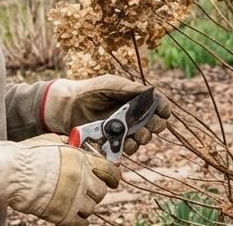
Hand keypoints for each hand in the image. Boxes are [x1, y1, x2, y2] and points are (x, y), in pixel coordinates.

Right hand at [0, 134, 119, 224]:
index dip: (113, 176)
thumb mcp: (50, 141)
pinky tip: (71, 215)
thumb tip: (71, 142)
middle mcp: (82, 178)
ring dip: (84, 206)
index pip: (110, 170)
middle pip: (101, 191)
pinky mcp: (64, 215)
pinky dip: (78, 221)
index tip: (114, 180)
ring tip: (72, 202)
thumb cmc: (27, 156)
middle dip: (94, 192)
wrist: (12, 175)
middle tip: (85, 191)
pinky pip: (82, 223)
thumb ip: (65, 144)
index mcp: (81, 159)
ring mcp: (74, 198)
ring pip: (91, 208)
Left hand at [42, 75, 171, 154]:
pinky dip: (130, 147)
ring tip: (135, 135)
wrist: (69, 106)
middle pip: (156, 124)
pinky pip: (129, 148)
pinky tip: (124, 143)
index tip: (163, 112)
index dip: (163, 109)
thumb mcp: (111, 84)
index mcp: (136, 99)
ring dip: (143, 137)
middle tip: (149, 125)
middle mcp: (134, 115)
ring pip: (144, 138)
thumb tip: (152, 91)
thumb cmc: (91, 91)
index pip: (158, 104)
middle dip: (156, 125)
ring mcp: (125, 129)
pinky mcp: (115, 141)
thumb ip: (130, 88)